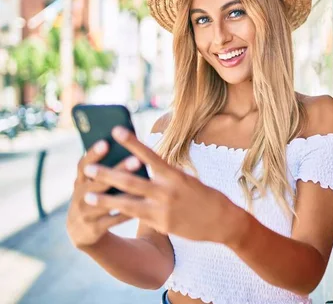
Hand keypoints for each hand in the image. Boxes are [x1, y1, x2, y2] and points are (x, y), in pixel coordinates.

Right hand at [66, 140, 132, 248]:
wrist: (81, 231)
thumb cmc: (96, 197)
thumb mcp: (93, 184)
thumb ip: (106, 169)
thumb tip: (129, 147)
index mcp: (80, 181)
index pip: (83, 165)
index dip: (93, 154)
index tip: (106, 142)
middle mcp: (79, 196)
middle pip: (98, 182)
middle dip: (118, 171)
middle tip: (136, 160)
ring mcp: (85, 213)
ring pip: (105, 202)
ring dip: (123, 193)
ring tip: (141, 184)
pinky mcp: (93, 229)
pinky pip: (112, 220)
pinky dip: (126, 212)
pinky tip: (142, 205)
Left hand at [82, 127, 243, 244]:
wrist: (222, 221)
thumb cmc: (205, 196)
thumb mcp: (187, 180)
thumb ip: (165, 175)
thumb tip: (144, 167)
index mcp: (174, 175)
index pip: (149, 155)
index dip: (132, 142)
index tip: (116, 130)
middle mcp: (167, 190)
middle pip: (131, 180)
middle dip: (107, 173)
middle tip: (88, 167)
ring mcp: (163, 209)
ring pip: (127, 202)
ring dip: (105, 198)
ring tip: (86, 194)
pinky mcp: (161, 224)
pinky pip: (136, 218)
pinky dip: (120, 214)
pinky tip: (105, 214)